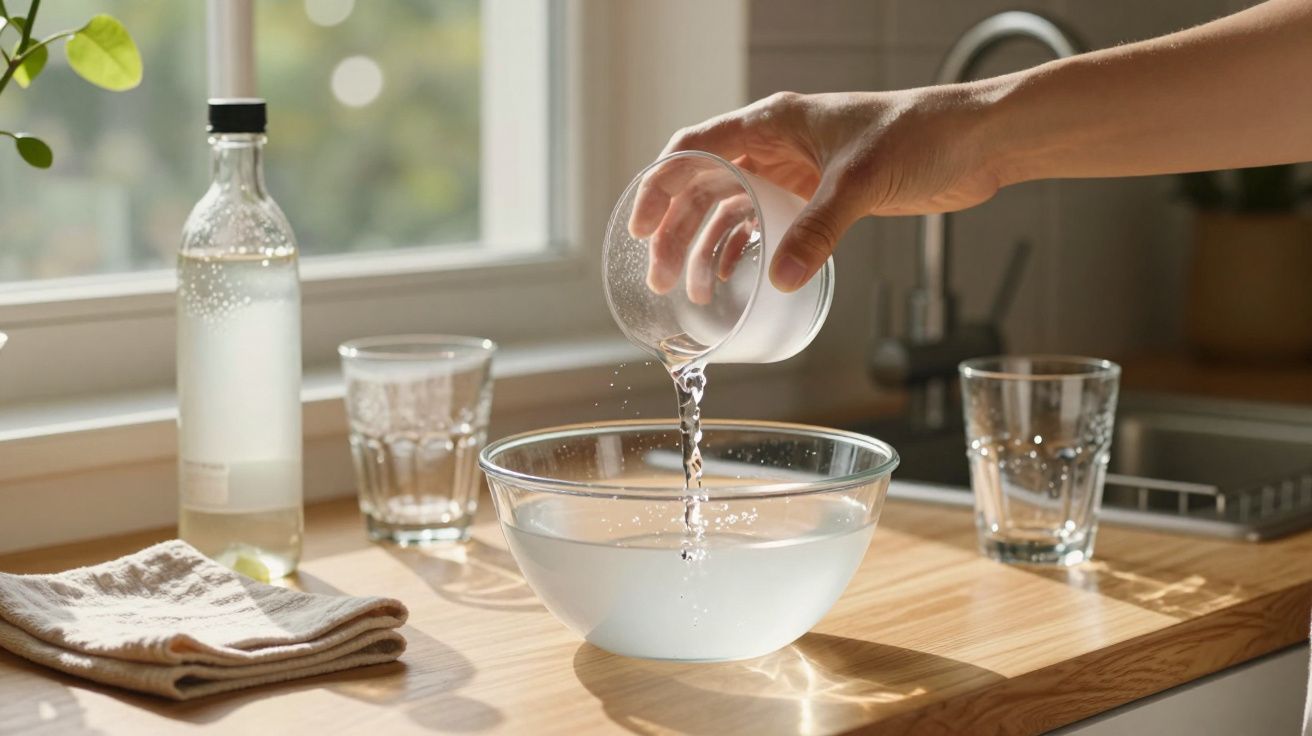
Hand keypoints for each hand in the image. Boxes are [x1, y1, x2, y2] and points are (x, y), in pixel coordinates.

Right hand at [628, 89, 1002, 292]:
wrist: (976, 141)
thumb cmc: (920, 136)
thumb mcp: (858, 183)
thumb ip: (817, 231)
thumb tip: (781, 280)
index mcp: (773, 123)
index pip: (694, 149)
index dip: (659, 186)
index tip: (639, 226)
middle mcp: (777, 146)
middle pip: (705, 187)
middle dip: (677, 230)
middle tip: (660, 275)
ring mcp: (797, 172)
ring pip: (733, 210)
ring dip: (707, 247)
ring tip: (691, 289)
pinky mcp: (820, 197)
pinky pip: (768, 226)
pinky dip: (747, 252)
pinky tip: (738, 281)